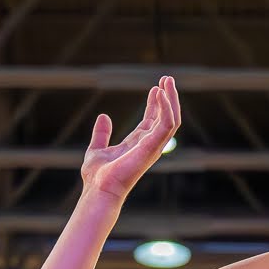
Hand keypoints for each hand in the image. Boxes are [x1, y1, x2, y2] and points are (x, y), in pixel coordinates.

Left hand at [80, 75, 180, 200]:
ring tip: (167, 81)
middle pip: (165, 118)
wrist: (98, 189)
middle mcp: (149, 145)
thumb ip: (101, 134)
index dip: (155, 104)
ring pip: (172, 119)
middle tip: (167, 79)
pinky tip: (160, 93)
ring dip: (171, 99)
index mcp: (138, 144)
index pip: (152, 120)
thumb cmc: (97, 177)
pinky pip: (167, 124)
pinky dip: (166, 107)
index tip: (156, 87)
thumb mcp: (96, 149)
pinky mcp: (153, 146)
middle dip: (168, 98)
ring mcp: (153, 146)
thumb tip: (104, 117)